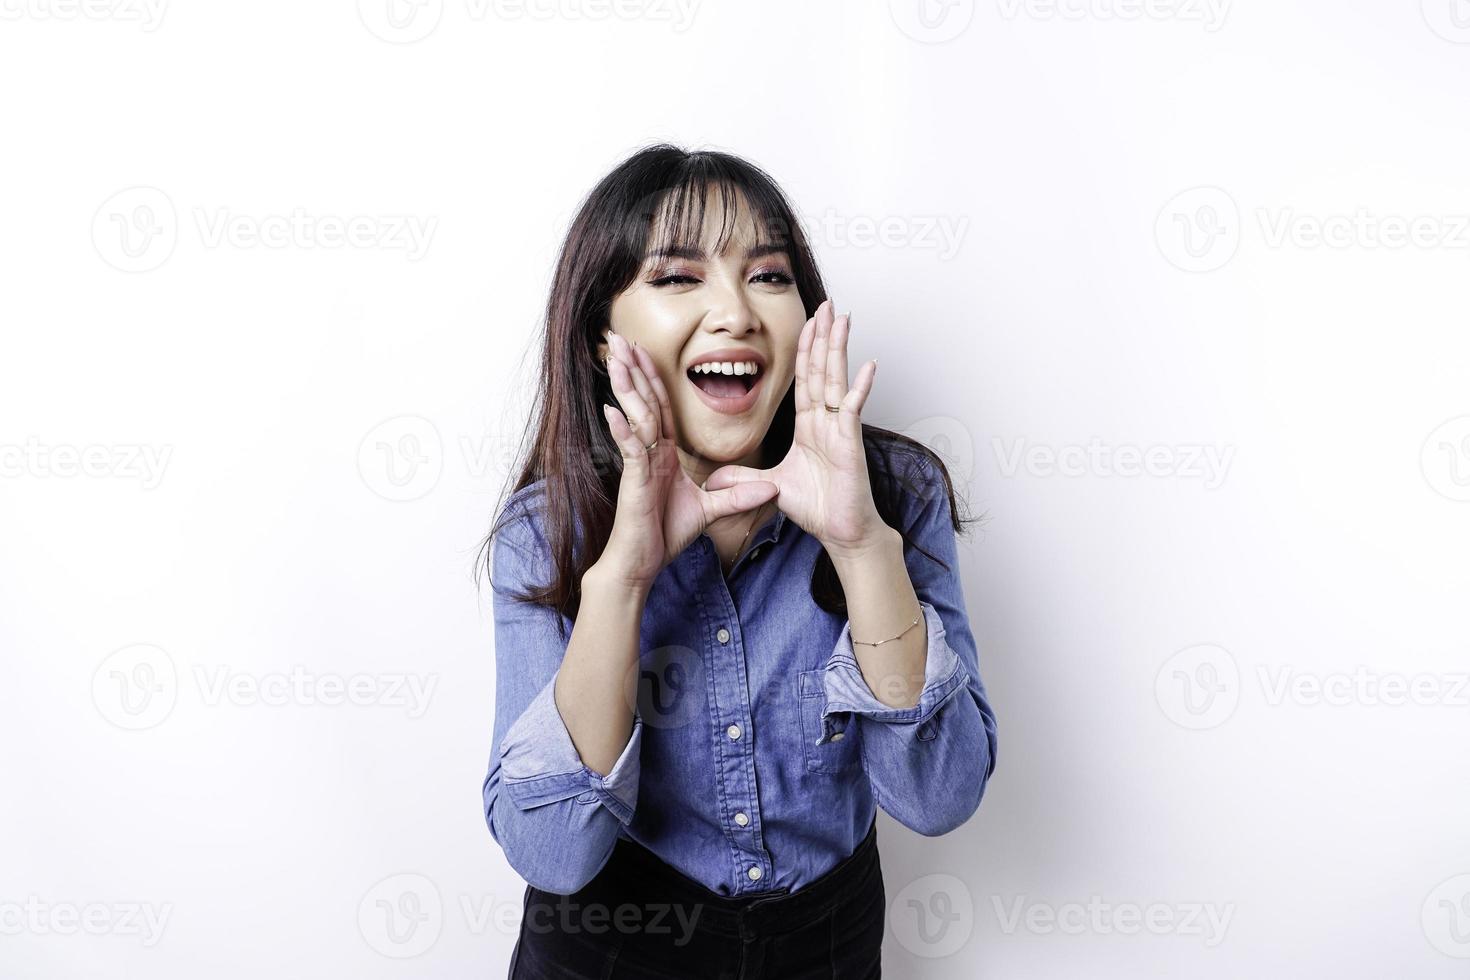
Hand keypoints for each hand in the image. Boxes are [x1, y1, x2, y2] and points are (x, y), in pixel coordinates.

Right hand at [599, 331, 778, 586]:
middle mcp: (648, 452)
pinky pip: (630, 451)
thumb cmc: (663, 534)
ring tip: (615, 357)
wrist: (642, 563)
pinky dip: (622, 431)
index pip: (660, 405)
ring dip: (625, 386)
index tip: (645, 348)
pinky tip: (612, 409)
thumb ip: (736, 497)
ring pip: (634, 417)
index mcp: (662, 453)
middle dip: (632, 368)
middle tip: (620, 335)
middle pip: (643, 401)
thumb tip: (772, 491)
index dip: (654, 376)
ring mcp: (639, 465)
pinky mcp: (633, 482)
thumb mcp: (710, 511)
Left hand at [702, 300, 887, 560]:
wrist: (840, 531)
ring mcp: (839, 428)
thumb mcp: (771, 485)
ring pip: (837, 379)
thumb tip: (713, 479)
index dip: (804, 350)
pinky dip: (862, 388)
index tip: (807, 323)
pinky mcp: (849, 442)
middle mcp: (826, 421)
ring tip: (842, 319)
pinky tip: (868, 365)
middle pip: (822, 369)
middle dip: (823, 336)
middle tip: (826, 305)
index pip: (804, 379)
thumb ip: (743, 477)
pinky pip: (853, 409)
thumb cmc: (817, 507)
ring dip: (839, 348)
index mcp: (809, 425)